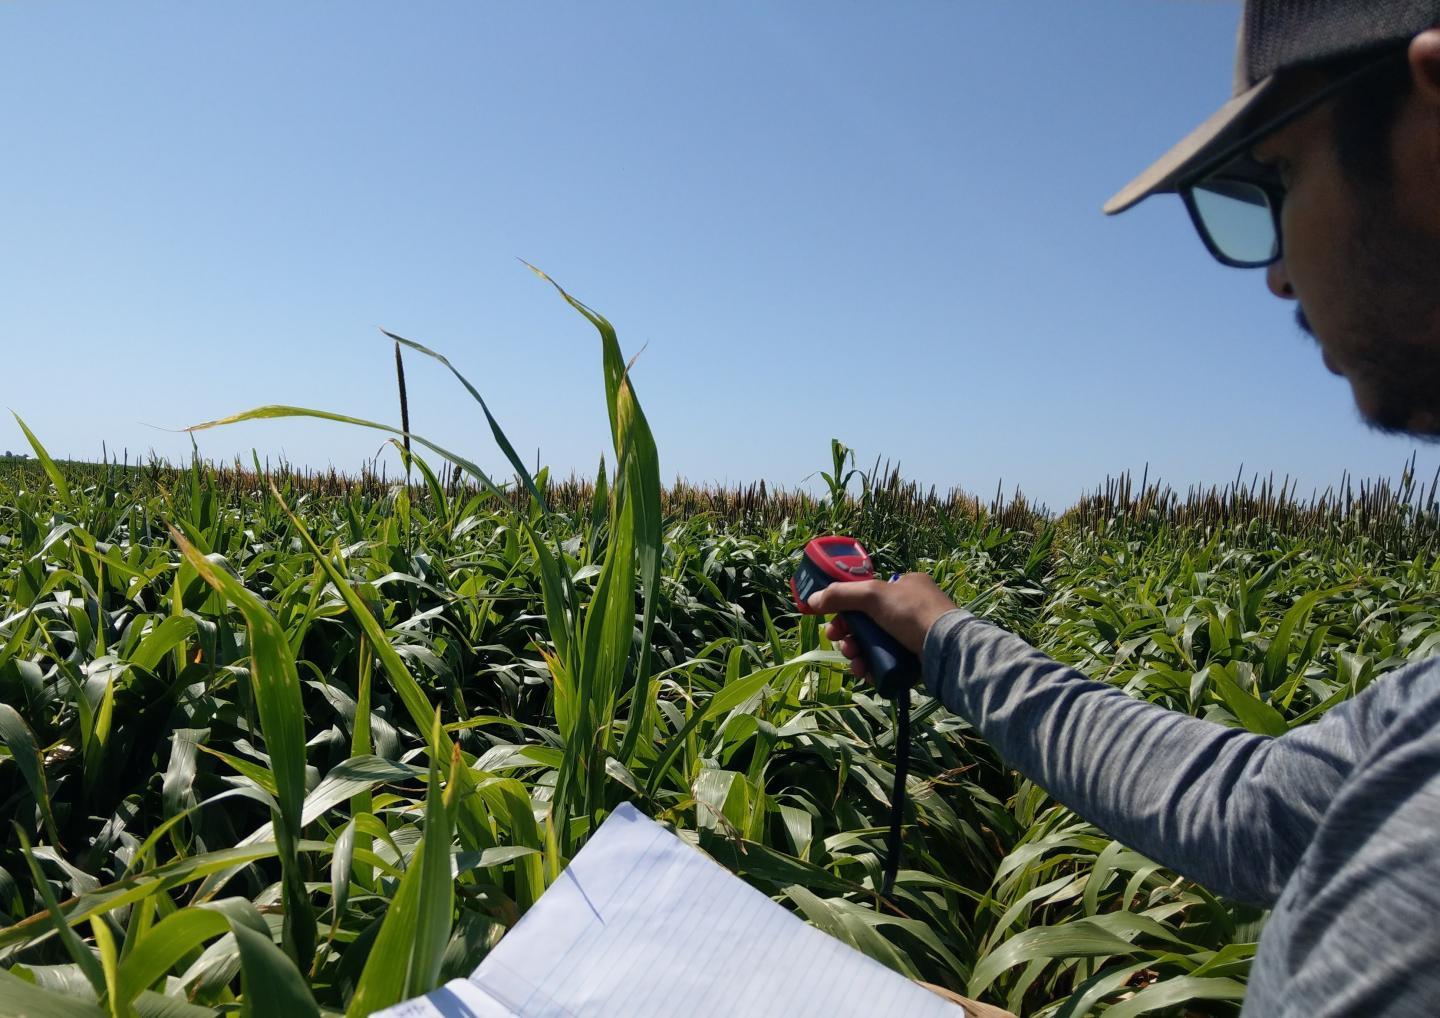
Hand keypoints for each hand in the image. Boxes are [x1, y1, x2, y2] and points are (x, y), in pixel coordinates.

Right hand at [806, 573, 956, 679]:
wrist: (946, 649)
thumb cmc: (912, 613)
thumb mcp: (872, 595)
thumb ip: (840, 595)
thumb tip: (811, 601)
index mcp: (904, 586)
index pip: (867, 596)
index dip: (846, 609)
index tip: (834, 623)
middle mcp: (910, 609)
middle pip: (866, 623)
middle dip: (849, 636)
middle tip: (841, 644)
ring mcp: (913, 635)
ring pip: (874, 644)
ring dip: (857, 653)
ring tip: (855, 661)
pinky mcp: (915, 659)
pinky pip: (885, 662)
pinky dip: (871, 666)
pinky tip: (865, 672)